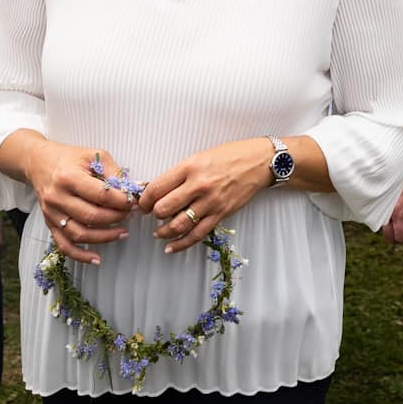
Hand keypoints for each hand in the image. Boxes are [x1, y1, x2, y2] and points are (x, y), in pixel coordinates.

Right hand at [21, 139, 135, 264]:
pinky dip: (80, 255)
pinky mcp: (50, 224)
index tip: (134, 202)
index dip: (121, 201)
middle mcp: (57, 197)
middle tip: (130, 214)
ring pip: (79, 233)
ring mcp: (52, 213)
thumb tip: (135, 189)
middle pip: (90, 216)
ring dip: (104, 237)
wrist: (39, 163)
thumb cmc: (69, 158)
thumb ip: (114, 173)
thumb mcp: (93, 156)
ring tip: (122, 233)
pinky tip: (96, 258)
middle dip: (116, 218)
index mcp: (69, 177)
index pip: (100, 195)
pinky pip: (64, 245)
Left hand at [144, 138, 278, 251]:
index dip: (145, 199)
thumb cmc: (230, 156)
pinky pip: (197, 234)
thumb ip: (179, 174)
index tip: (144, 203)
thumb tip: (157, 190)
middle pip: (164, 209)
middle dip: (154, 214)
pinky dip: (181, 244)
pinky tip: (171, 247)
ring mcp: (210, 202)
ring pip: (178, 225)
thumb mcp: (199, 157)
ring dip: (164, 231)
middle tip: (153, 214)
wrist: (258, 162)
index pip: (156, 188)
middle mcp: (199, 185)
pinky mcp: (220, 214)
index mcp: (190, 167)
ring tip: (159, 232)